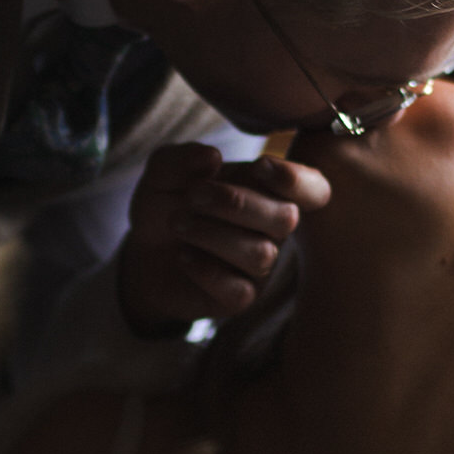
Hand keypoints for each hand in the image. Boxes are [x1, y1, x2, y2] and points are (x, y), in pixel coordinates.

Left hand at [117, 143, 330, 336]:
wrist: (141, 253)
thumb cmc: (167, 205)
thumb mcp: (164, 174)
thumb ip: (182, 160)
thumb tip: (212, 156)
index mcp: (268, 192)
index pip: (312, 189)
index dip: (297, 179)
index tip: (259, 166)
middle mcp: (272, 229)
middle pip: (286, 218)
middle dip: (238, 203)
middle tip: (193, 194)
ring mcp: (259, 266)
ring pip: (260, 254)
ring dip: (213, 235)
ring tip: (176, 222)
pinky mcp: (240, 298)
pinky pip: (239, 290)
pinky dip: (207, 270)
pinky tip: (183, 255)